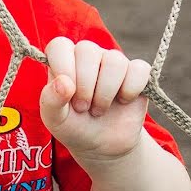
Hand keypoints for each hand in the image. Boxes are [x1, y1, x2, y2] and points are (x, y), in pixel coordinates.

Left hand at [39, 37, 150, 162]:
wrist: (101, 145)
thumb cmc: (73, 126)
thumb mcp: (54, 118)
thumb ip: (51, 100)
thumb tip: (64, 82)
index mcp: (63, 60)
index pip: (59, 45)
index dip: (63, 67)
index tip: (67, 92)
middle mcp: (88, 55)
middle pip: (87, 50)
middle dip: (85, 85)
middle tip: (83, 107)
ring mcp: (113, 62)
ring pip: (114, 60)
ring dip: (106, 91)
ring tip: (99, 108)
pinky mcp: (137, 73)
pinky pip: (139, 69)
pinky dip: (131, 89)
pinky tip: (123, 101)